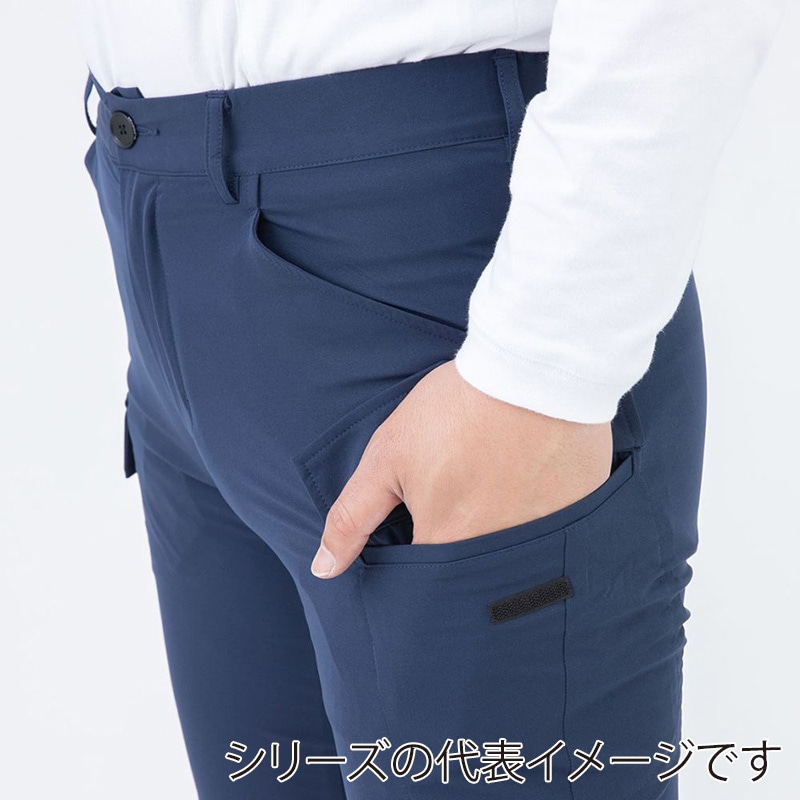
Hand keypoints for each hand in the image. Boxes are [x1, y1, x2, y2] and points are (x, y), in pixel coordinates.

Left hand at [310, 360, 612, 577]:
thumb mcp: (389, 455)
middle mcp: (498, 555)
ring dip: (505, 529)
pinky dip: (544, 516)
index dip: (421, 556)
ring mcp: (546, 537)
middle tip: (471, 492)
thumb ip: (353, 517)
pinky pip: (557, 533)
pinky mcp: (579, 515)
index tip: (429, 520)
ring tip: (502, 482)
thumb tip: (324, 569)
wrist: (531, 369)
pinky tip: (537, 480)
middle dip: (465, 545)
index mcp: (447, 544)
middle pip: (472, 574)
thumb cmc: (455, 409)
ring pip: (516, 557)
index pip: (425, 584)